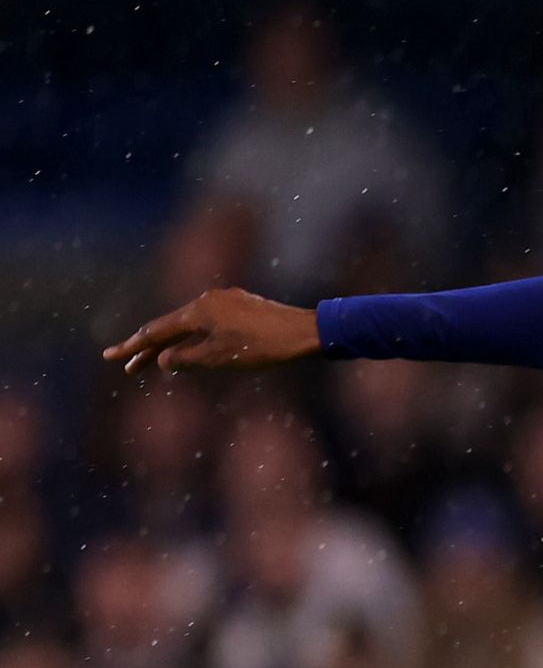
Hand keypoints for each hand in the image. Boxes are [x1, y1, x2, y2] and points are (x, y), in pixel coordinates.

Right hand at [103, 288, 321, 374]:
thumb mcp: (218, 359)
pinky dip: (195, 337)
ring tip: (154, 362)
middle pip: (170, 327)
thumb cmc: (263, 347)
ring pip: (191, 325)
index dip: (133, 347)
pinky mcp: (243, 306)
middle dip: (148, 348)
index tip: (110, 358)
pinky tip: (193, 348)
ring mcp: (227, 300)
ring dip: (172, 344)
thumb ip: (185, 359)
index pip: (156, 332)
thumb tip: (162, 360)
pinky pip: (209, 323)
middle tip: (127, 367)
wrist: (307, 332)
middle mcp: (208, 300)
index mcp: (198, 311)